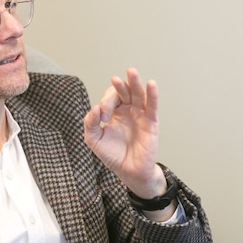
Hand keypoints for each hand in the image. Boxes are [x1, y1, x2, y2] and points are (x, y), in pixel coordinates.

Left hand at [83, 68, 164, 196]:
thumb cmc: (112, 154)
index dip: (105, 102)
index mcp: (113, 111)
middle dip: (119, 86)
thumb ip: (89, 123)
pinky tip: (151, 84)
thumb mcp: (93, 139)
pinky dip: (153, 95)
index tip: (102, 117)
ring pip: (138, 94)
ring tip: (131, 72)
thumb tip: (95, 108)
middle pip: (124, 91)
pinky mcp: (150, 122)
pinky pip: (152, 106)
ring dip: (135, 82)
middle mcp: (127, 110)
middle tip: (115, 81)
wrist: (128, 171)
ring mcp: (140, 115)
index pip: (110, 97)